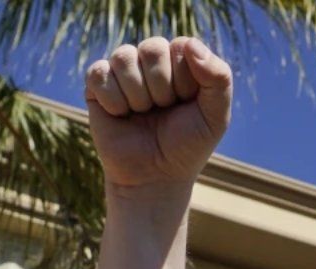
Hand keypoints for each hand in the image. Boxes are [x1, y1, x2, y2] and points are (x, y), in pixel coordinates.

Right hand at [85, 37, 232, 191]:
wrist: (155, 178)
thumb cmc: (187, 146)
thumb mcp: (216, 116)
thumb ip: (219, 77)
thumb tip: (189, 43)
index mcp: (181, 60)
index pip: (181, 46)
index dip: (185, 80)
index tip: (186, 104)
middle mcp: (150, 60)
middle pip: (152, 48)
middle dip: (162, 89)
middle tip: (163, 111)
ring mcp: (122, 71)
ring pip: (124, 58)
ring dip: (138, 96)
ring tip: (142, 114)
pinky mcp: (96, 86)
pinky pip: (99, 74)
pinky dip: (114, 102)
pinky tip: (121, 116)